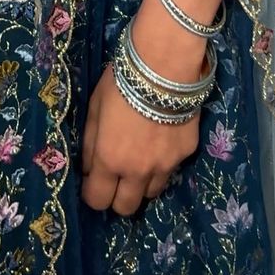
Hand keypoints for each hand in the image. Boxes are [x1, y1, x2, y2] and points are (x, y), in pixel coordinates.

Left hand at [80, 64, 199, 214]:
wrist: (164, 66)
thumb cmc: (121, 83)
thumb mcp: (94, 109)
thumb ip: (89, 144)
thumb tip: (88, 169)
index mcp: (109, 160)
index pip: (97, 200)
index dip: (93, 194)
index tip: (93, 181)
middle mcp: (137, 171)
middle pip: (126, 208)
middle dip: (117, 197)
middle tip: (116, 177)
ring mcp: (165, 166)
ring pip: (151, 193)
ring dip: (142, 183)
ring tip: (140, 159)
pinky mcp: (186, 154)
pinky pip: (171, 170)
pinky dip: (163, 163)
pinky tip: (161, 139)